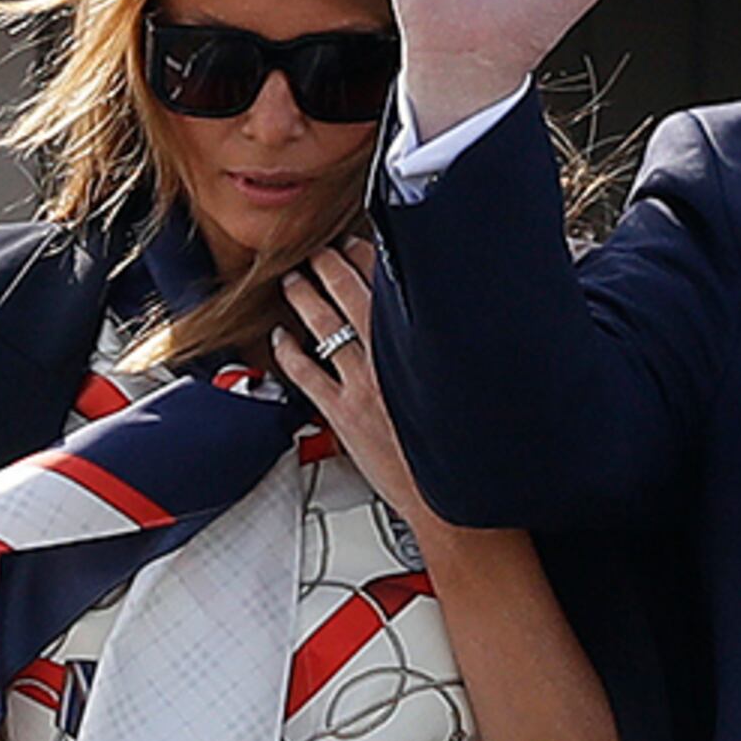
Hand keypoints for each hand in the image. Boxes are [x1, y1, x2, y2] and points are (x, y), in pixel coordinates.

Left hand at [272, 243, 439, 529]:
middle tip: (316, 249)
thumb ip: (441, 349)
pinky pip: (305, 374)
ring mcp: (362, 385)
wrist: (450, 499)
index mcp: (423, 346)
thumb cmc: (459, 446)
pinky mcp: (341, 414)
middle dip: (330, 264)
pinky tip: (280, 337)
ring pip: (323, 325)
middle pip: (350, 293)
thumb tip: (436, 321)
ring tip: (293, 280)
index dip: (369, 257)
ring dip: (304, 297)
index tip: (357, 242)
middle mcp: (389, 358)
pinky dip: (288, 351)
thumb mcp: (459, 384)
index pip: (391, 284)